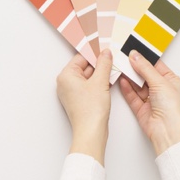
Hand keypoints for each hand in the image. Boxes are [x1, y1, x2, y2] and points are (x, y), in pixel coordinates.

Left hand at [56, 49, 113, 164]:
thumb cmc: (91, 110)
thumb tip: (105, 53)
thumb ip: (104, 64)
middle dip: (99, 63)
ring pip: (89, 76)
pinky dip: (99, 82)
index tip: (105, 47)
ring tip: (113, 70)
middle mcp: (66, 83)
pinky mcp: (80, 99)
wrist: (91, 132)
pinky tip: (110, 81)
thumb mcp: (100, 81)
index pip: (81, 57)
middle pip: (85, 66)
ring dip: (101, 73)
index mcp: (66, 76)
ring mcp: (72, 92)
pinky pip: (90, 85)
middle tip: (112, 58)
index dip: (95, 52)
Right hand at [119, 51, 179, 155]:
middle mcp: (162, 90)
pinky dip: (127, 89)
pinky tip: (122, 80)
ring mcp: (152, 100)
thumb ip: (145, 68)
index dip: (145, 59)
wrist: (167, 130)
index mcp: (172, 81)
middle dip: (135, 68)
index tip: (134, 51)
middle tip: (124, 58)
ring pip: (138, 86)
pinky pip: (133, 96)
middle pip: (145, 75)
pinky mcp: (142, 109)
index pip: (157, 66)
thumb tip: (136, 56)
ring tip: (120, 67)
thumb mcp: (160, 82)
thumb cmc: (172, 108)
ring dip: (130, 77)